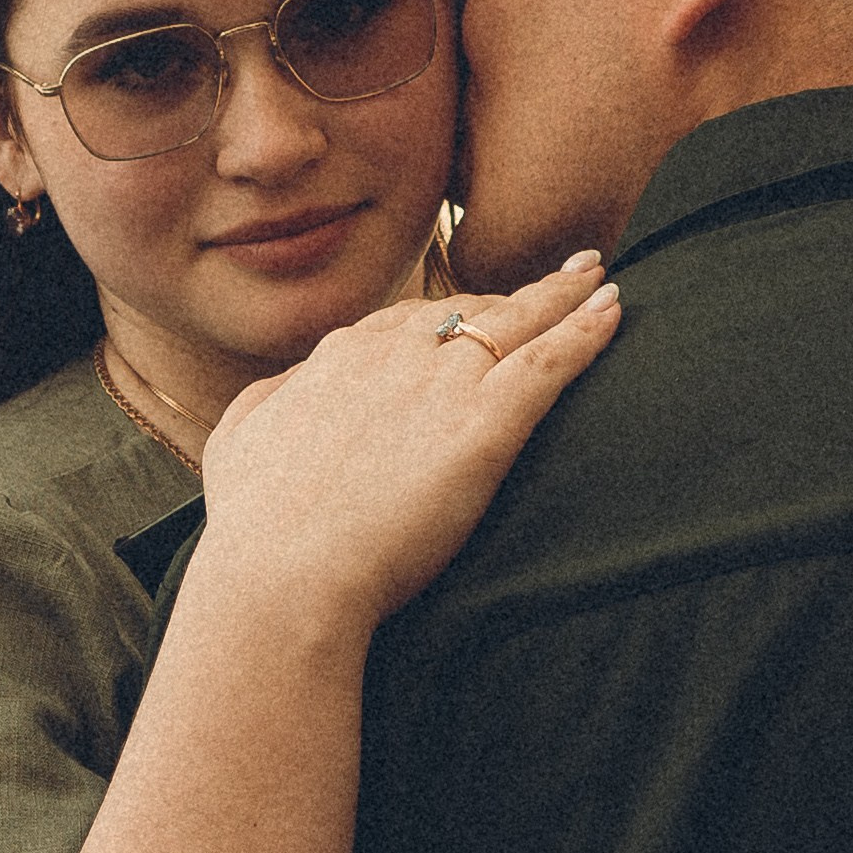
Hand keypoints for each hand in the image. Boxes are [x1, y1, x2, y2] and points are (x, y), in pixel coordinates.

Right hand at [195, 256, 619, 636]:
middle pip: (469, 309)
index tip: (475, 314)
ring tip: (597, 278)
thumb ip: (270, 401)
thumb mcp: (238, 441)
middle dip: (515, 295)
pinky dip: (586, 330)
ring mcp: (443, 383)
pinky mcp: (485, 423)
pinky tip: (614, 311)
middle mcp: (394, 355)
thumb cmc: (254, 526)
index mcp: (340, 359)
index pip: (409, 322)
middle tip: (557, 280)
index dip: (449, 317)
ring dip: (563, 295)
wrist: (283, 573)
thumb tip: (288, 385)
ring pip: (517, 320)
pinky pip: (550, 361)